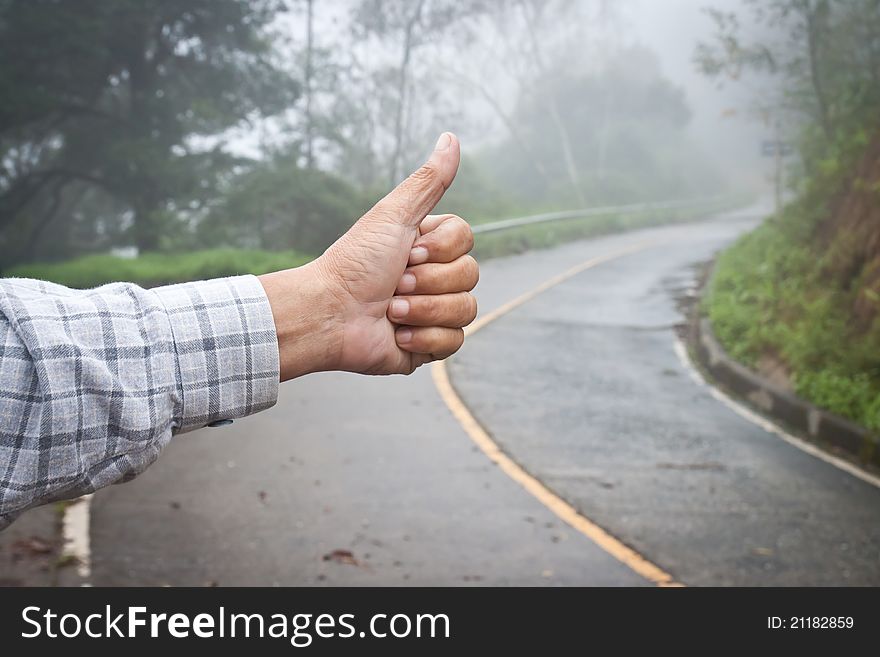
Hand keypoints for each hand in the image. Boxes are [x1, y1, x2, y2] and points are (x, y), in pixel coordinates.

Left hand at [259, 133, 478, 380]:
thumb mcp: (393, 216)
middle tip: (394, 284)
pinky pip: (455, 341)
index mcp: (427, 246)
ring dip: (424, 310)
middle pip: (470, 275)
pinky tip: (397, 334)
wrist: (330, 315)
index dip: (439, 249)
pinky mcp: (428, 346)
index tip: (406, 252)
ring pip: (466, 310)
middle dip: (428, 282)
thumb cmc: (354, 263)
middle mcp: (433, 277)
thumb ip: (428, 181)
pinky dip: (425, 339)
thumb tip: (451, 137)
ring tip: (391, 311)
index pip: (466, 239)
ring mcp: (433, 313)